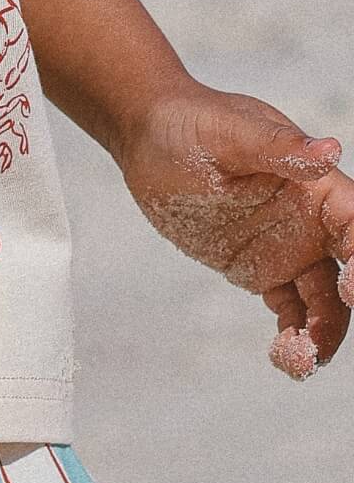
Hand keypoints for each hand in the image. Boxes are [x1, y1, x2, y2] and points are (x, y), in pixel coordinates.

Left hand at [112, 81, 353, 379]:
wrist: (148, 134)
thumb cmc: (191, 122)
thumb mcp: (230, 131)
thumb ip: (279, 148)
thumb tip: (330, 148)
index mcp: (317, 185)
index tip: (351, 286)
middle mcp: (313, 222)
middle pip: (353, 271)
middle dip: (351, 302)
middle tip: (323, 338)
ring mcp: (291, 249)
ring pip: (325, 304)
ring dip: (322, 336)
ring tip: (296, 360)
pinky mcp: (262, 270)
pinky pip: (292, 310)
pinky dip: (296, 336)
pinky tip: (285, 358)